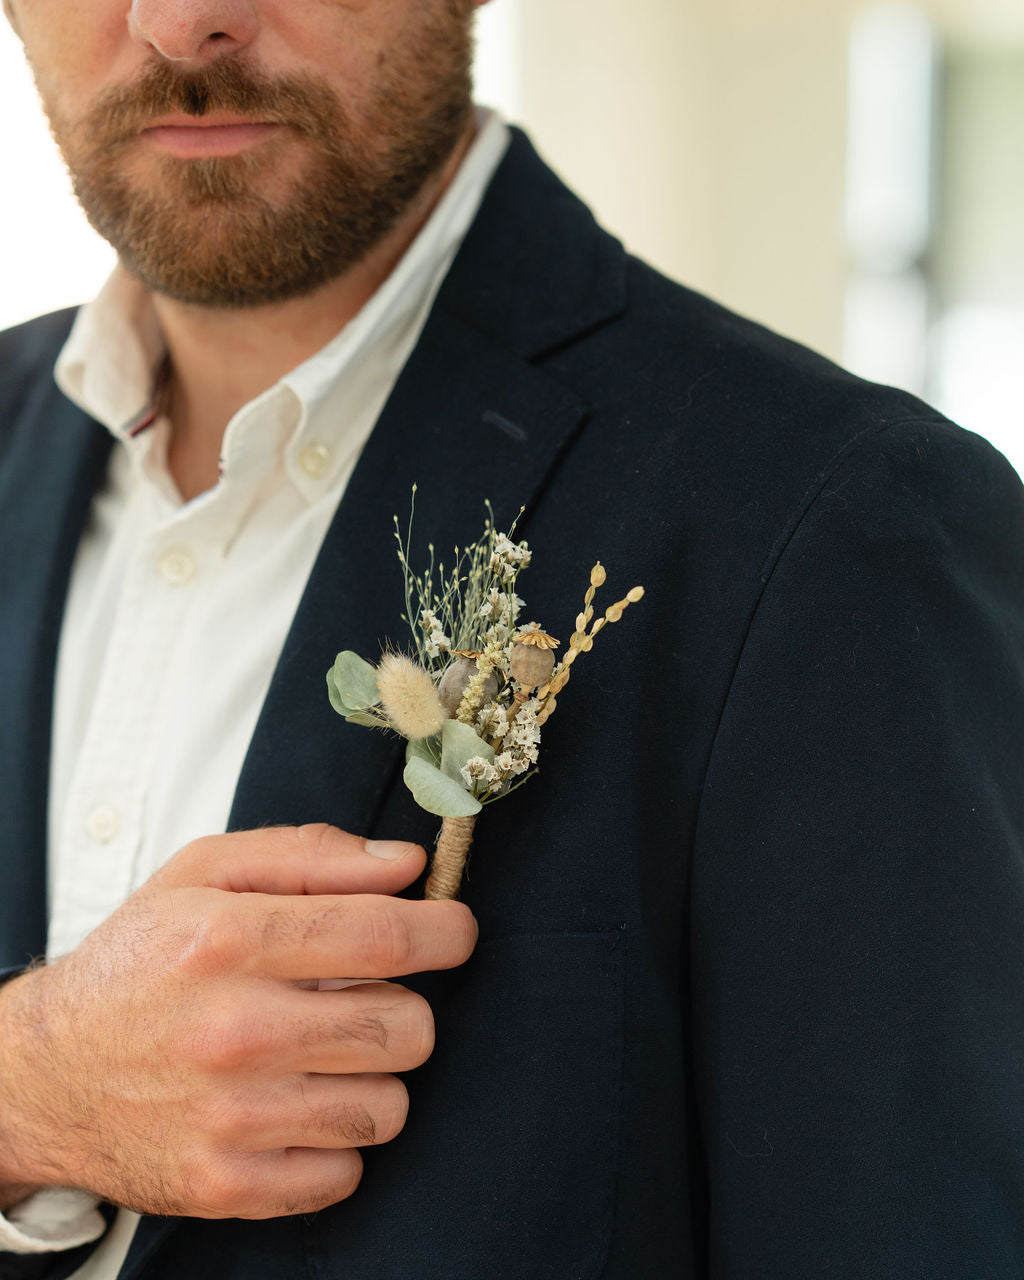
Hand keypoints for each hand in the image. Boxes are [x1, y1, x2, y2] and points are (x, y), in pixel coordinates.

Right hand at [0, 825, 475, 1218]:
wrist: (44, 1074)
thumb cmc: (138, 962)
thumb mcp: (204, 873)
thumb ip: (311, 854)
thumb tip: (408, 865)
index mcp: (229, 939)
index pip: (386, 937)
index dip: (445, 932)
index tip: (453, 931)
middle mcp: (233, 1030)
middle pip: (406, 1027)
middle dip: (406, 1007)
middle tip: (365, 999)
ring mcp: (230, 1117)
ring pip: (388, 1105)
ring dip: (373, 1076)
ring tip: (325, 1054)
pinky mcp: (226, 1184)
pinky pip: (346, 1172)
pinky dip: (336, 1142)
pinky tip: (297, 1108)